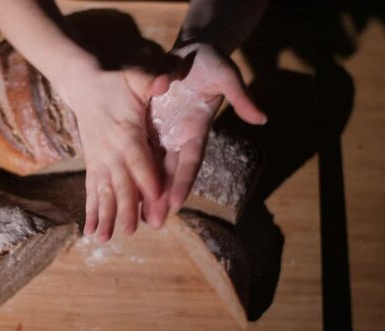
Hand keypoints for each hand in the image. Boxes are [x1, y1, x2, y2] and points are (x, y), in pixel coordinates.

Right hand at [55, 60, 169, 241]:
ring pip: (103, 192)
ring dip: (105, 216)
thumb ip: (152, 81)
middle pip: (121, 182)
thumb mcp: (135, 77)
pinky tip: (90, 232)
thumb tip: (167, 81)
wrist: (82, 82)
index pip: (139, 159)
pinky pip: (91, 190)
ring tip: (104, 240)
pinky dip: (90, 211)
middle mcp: (110, 150)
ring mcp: (98, 160)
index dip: (147, 178)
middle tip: (132, 230)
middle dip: (126, 207)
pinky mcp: (92, 164)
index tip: (156, 200)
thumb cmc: (115, 81)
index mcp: (126, 132)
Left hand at [143, 43, 265, 227]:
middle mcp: (179, 137)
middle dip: (162, 198)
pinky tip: (123, 187)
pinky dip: (133, 169)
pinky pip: (139, 150)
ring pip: (152, 167)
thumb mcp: (228, 76)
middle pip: (169, 173)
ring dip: (146, 191)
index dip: (182, 182)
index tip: (175, 204)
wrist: (191, 52)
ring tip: (136, 216)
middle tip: (154, 223)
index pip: (190, 162)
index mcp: (197, 130)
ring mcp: (163, 132)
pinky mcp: (148, 125)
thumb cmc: (211, 62)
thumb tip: (261, 118)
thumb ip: (241, 97)